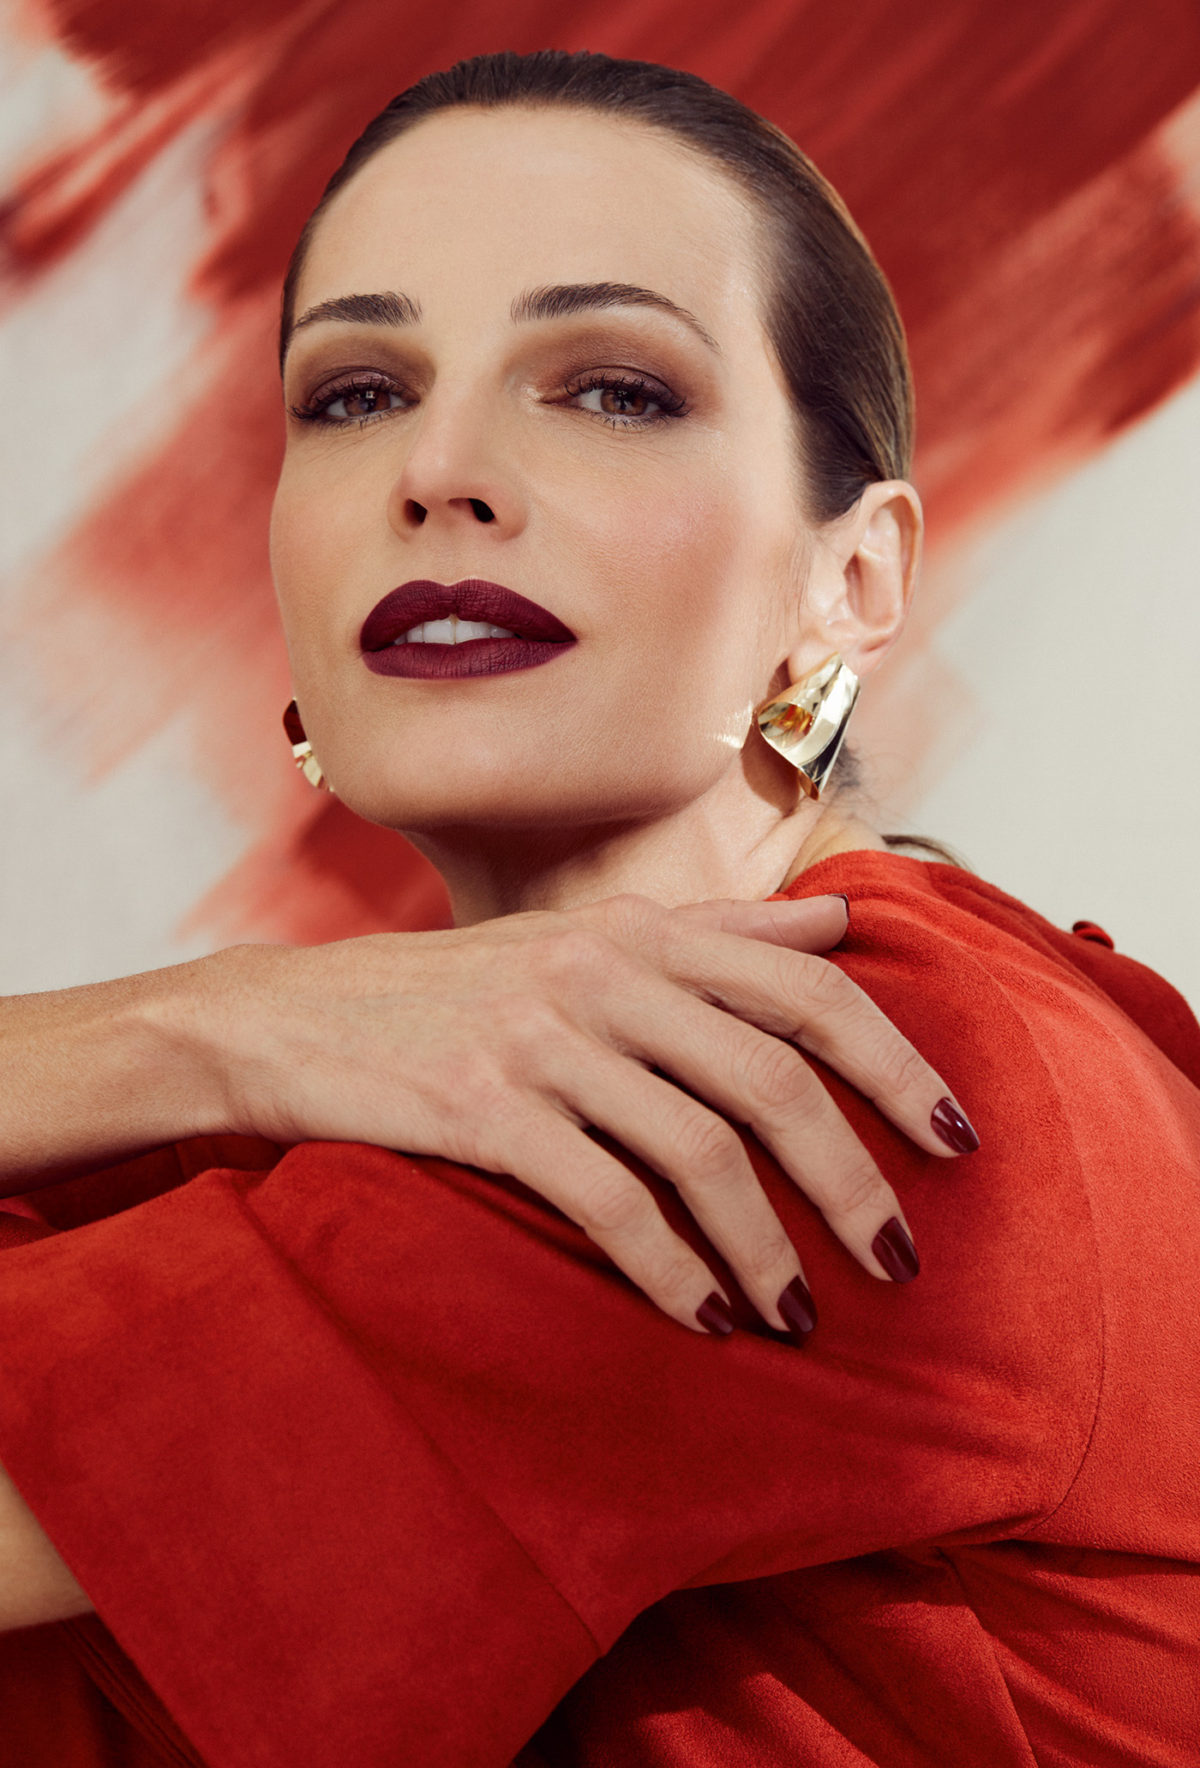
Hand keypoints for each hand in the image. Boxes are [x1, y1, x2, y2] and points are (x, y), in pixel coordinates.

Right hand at [206, 893, 978, 1336]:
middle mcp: (604, 974)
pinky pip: (608, 1202)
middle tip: (897, 1259)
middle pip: (774, 1076)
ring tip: (801, 1313)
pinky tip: (706, 1316)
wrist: (287, 1020)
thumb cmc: (448, 990)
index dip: (897, 1064)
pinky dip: (670, 1269)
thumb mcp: (582, 937)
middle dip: (853, 1178)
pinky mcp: (484, 1110)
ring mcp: (543, 1039)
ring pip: (699, 1149)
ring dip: (766, 1245)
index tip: (955, 1140)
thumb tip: (838, 921)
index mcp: (641, 932)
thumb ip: (716, 932)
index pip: (808, 988)